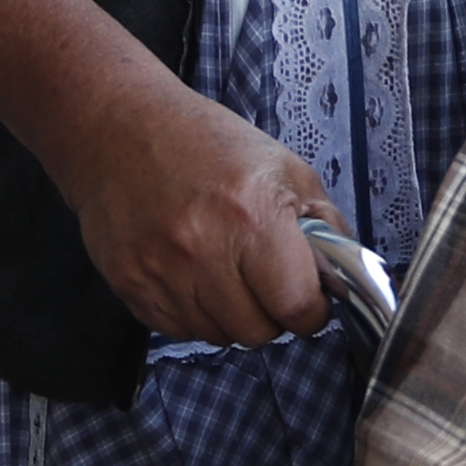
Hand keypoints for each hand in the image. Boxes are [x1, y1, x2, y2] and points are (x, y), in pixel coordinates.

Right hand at [60, 82, 333, 346]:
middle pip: (257, 332)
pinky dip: (193, 312)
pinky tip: (192, 272)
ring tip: (224, 269)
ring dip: (230, 314)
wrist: (119, 128)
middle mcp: (203, 249)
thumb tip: (346, 278)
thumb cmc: (205, 143)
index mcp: (252, 215)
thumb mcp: (284, 167)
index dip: (311, 309)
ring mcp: (161, 272)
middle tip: (265, 281)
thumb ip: (323, 225)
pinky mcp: (130, 285)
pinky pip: (178, 330)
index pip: (296, 307)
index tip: (309, 298)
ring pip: (217, 336)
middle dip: (271, 313)